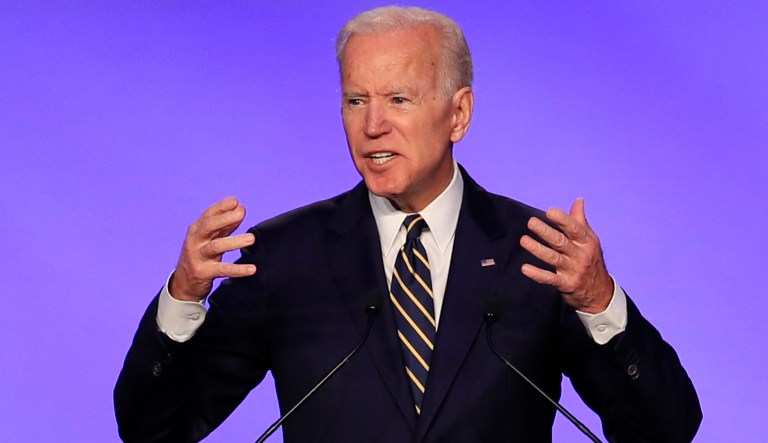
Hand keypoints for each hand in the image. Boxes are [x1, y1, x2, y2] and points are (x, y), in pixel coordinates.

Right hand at [170, 197, 256, 301]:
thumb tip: (241, 209)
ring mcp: (197, 256)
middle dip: (225, 218)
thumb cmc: (201, 255)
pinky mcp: (203, 272)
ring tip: (251, 239)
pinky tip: (251, 269)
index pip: (209, 214)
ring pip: (216, 246)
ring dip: (234, 242)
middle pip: (209, 226)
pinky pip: (222, 270)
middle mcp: (195, 241)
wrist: (184, 283)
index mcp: (197, 230)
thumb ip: (225, 226)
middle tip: (242, 213)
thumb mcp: (210, 239)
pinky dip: (237, 269)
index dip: (221, 207)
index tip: (236, 201)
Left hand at [519, 198, 612, 313]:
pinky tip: (525, 268)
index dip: (562, 220)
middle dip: (545, 232)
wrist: (600, 293)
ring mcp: (573, 270)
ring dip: (537, 249)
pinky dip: (537, 274)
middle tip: (531, 222)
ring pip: (553, 258)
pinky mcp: (566, 284)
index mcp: (586, 242)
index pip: (574, 229)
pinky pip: (549, 278)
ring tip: (524, 240)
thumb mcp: (590, 241)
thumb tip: (578, 200)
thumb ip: (580, 221)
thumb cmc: (591, 261)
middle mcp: (580, 255)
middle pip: (561, 242)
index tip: (550, 212)